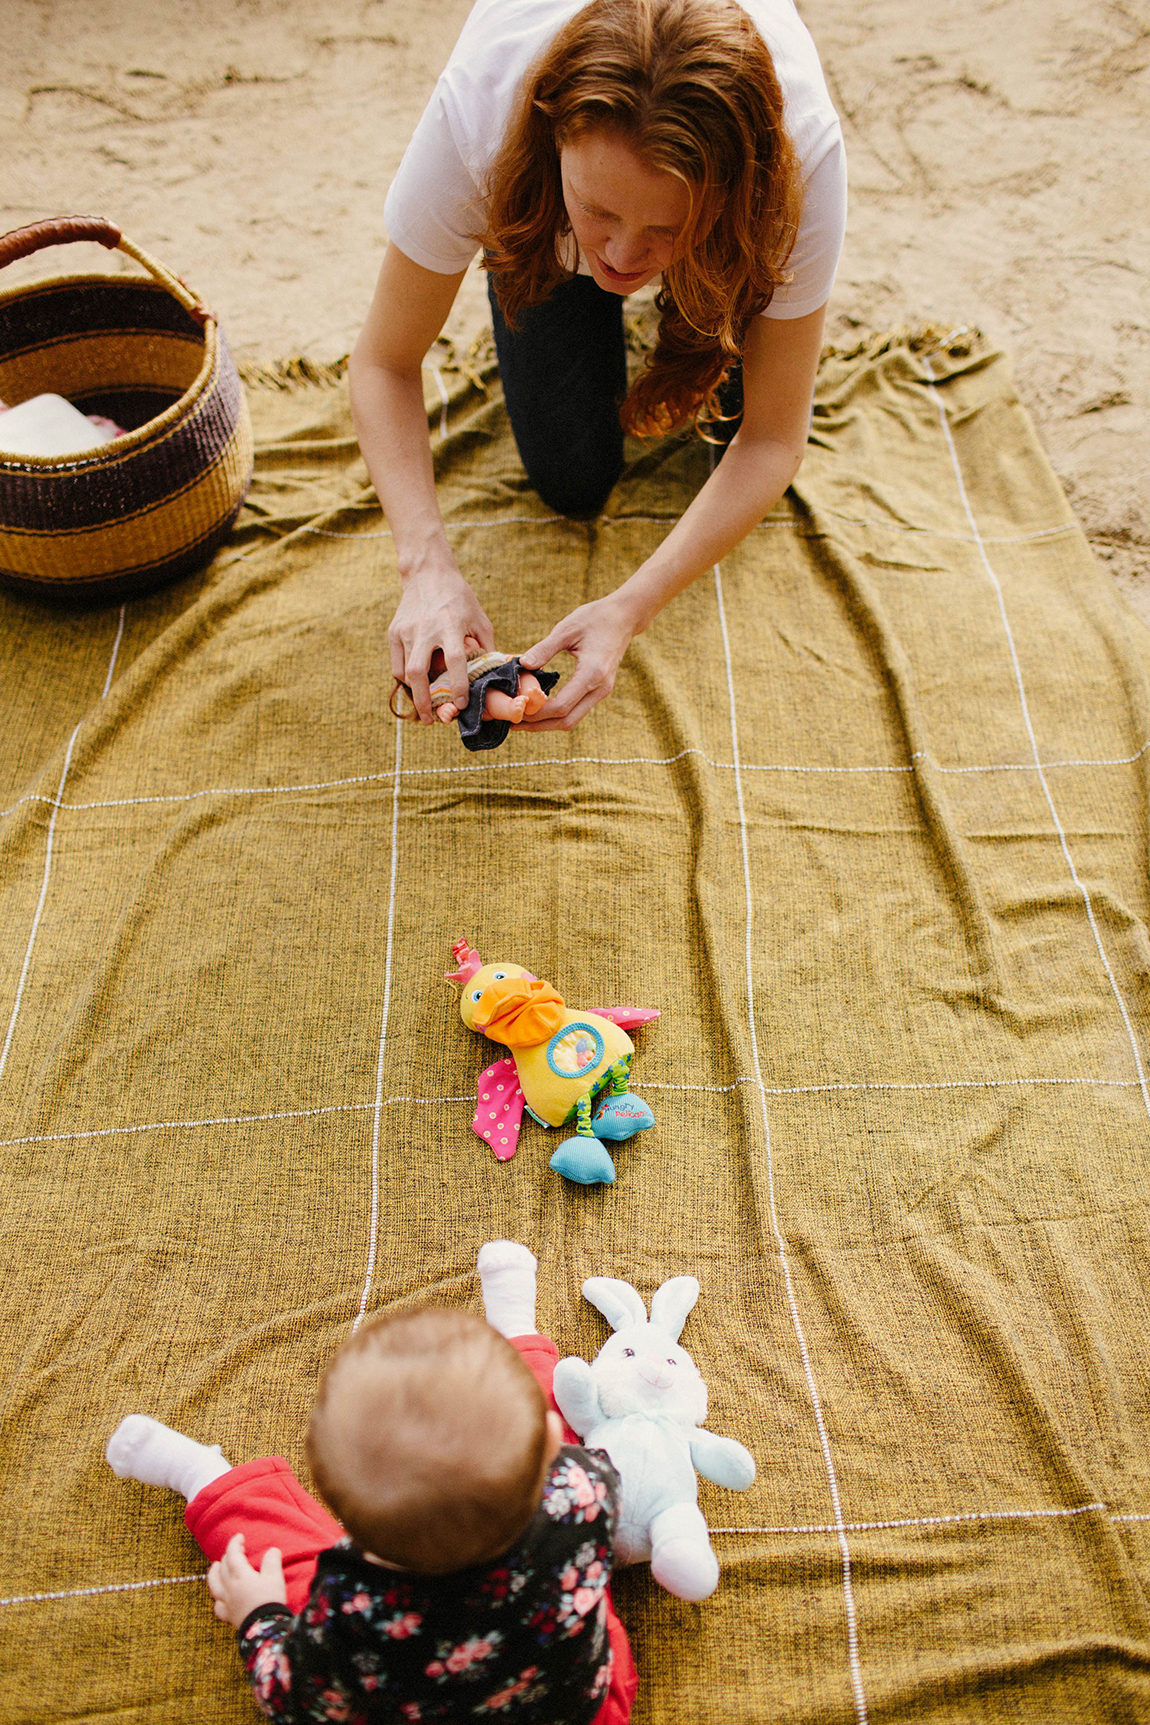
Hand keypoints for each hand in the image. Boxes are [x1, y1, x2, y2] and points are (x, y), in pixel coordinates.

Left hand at [207, 1532, 287, 1627]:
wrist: (264, 1628)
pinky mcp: (228, 1616)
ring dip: (214, 1574)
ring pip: (214, 1586)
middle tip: (236, 1551)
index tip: (239, 1537)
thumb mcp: (275, 1577)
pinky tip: (220, 1598)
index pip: (232, 1555)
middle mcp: (230, 1587)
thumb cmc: (270, 1600)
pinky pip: (218, 1606)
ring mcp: (227, 1602)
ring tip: (215, 1566)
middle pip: (223, 1568)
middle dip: (227, 1556)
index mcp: (240, 1575)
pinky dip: (217, 1599)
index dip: (234, 1543)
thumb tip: (272, 1550)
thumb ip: (272, 1561)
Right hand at [389, 566, 493, 723]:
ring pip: (404, 671)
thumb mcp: (479, 619)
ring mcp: (406, 631)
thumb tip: (492, 676)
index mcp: (451, 625)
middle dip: (425, 701)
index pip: (453, 661)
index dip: (457, 686)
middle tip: (432, 720)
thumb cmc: (460, 598)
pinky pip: (397, 664)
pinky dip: (405, 680)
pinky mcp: (393, 632)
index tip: (461, 704)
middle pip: (419, 672)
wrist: (427, 573)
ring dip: (414, 694)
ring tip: (424, 709)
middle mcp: (426, 629)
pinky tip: (415, 689)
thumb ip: (485, 648)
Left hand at [519, 594, 637, 731]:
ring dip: (547, 723)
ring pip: (573, 719)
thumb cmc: (595, 618)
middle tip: (513, 724)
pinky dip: (557, 714)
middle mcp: (600, 688)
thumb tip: (522, 664)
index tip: (515, 709)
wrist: (624, 617)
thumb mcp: (567, 628)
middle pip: (567, 721)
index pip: (561, 706)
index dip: (536, 712)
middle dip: (539, 725)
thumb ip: (544, 649)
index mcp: (592, 673)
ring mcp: (602, 691)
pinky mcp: (600, 690)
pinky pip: (577, 710)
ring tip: (523, 719)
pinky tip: (539, 708)